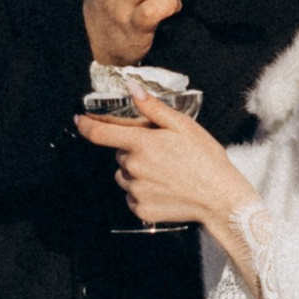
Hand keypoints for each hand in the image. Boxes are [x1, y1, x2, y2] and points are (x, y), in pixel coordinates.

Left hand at [77, 99, 258, 239]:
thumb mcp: (183, 126)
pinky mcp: (140, 210)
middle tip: (161, 153)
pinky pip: (132, 197)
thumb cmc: (205, 159)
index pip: (99, 134)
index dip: (85, 125)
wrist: (220, 198)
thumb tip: (132, 88)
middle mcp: (133, 168)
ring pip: (125, 176)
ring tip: (165, 173)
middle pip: (120, 155)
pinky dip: (143, 192)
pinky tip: (164, 189)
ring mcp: (135, 191)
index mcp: (141, 144)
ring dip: (137, 172)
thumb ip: (153, 108)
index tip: (79, 120)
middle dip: (134, 151)